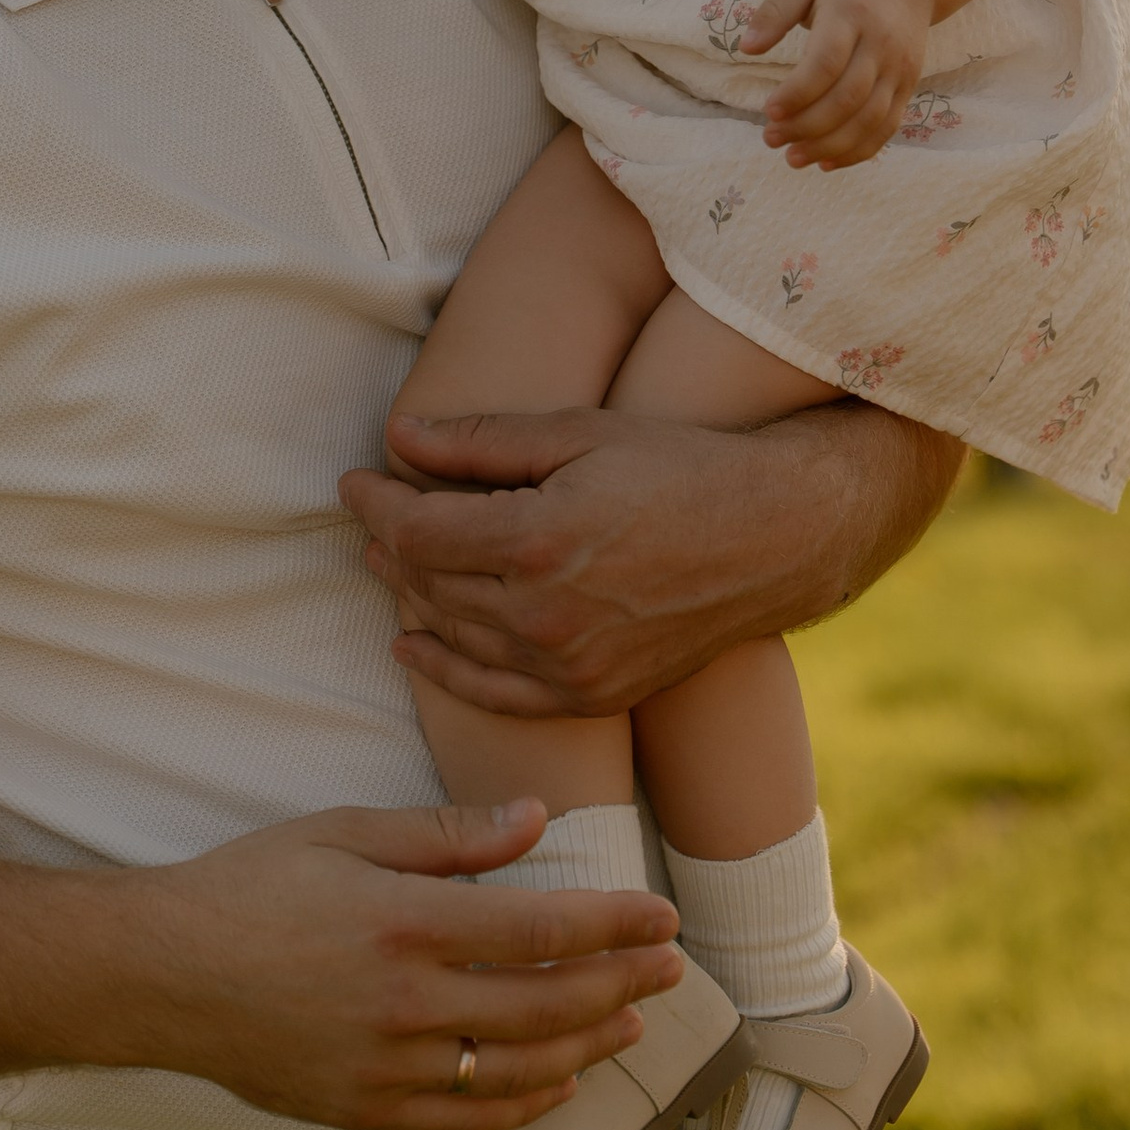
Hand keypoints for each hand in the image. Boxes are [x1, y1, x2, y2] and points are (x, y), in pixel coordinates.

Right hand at [118, 796, 681, 1129]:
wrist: (160, 976)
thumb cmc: (249, 887)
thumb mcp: (344, 831)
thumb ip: (447, 835)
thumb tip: (537, 822)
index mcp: (404, 921)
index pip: (541, 929)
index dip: (614, 924)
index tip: (662, 917)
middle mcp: (405, 1002)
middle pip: (545, 1003)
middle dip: (620, 982)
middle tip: (670, 966)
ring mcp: (385, 1066)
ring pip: (518, 1067)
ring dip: (587, 1045)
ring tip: (631, 1021)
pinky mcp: (362, 1110)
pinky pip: (466, 1118)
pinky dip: (525, 1106)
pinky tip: (561, 1083)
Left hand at [342, 400, 962, 719]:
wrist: (775, 537)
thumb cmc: (679, 466)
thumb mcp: (579, 433)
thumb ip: (481, 443)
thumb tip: (397, 438)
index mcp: (537, 541)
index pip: (416, 532)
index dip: (375, 504)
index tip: (354, 479)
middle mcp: (545, 615)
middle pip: (429, 585)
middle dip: (389, 545)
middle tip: (372, 512)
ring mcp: (570, 666)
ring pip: (455, 637)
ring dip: (411, 599)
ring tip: (388, 563)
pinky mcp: (594, 695)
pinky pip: (497, 696)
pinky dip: (446, 672)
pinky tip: (413, 646)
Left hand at [741, 0, 932, 166]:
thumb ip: (774, 10)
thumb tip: (746, 49)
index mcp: (852, 13)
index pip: (827, 62)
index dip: (798, 92)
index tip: (768, 111)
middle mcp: (881, 44)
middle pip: (848, 97)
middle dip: (807, 125)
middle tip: (770, 138)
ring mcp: (900, 68)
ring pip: (869, 119)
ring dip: (830, 146)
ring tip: (792, 158)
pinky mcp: (909, 86)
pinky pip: (887, 127)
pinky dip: (859, 151)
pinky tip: (827, 163)